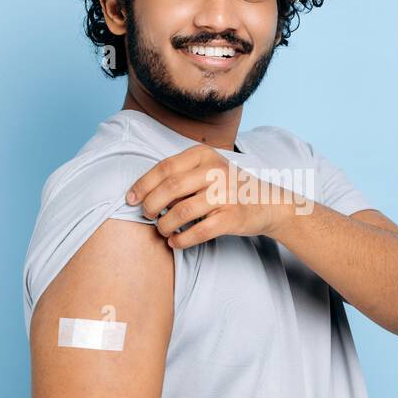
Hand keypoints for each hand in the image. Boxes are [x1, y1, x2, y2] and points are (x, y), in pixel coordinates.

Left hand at [125, 144, 293, 248]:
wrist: (267, 203)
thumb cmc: (228, 187)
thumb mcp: (207, 168)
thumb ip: (180, 174)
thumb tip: (142, 193)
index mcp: (204, 155)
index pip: (165, 168)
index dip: (143, 185)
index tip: (130, 199)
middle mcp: (216, 171)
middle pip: (171, 187)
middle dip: (151, 205)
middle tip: (147, 215)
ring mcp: (226, 194)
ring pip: (182, 211)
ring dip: (164, 225)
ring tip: (162, 230)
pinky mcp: (233, 217)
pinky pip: (199, 231)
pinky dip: (182, 239)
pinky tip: (175, 242)